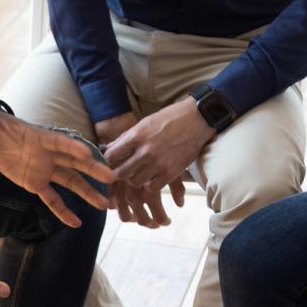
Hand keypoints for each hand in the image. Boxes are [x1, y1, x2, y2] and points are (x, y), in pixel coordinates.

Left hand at [0, 100, 115, 227]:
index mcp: (40, 138)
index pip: (59, 142)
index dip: (72, 147)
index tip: (88, 153)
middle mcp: (48, 154)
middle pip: (74, 163)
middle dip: (92, 170)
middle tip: (112, 177)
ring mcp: (45, 169)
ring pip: (70, 182)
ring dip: (87, 193)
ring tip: (104, 204)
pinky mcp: (37, 183)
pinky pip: (52, 199)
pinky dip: (63, 211)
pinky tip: (76, 223)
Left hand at [95, 111, 183, 228]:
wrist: (198, 119)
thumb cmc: (170, 118)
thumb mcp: (145, 123)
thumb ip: (127, 138)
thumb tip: (108, 149)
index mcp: (136, 136)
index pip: (111, 156)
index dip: (108, 162)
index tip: (111, 163)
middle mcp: (146, 151)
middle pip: (121, 172)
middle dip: (120, 174)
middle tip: (124, 172)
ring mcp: (159, 163)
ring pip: (135, 182)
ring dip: (134, 180)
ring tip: (138, 174)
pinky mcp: (171, 172)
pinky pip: (152, 187)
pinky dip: (150, 185)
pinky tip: (152, 178)